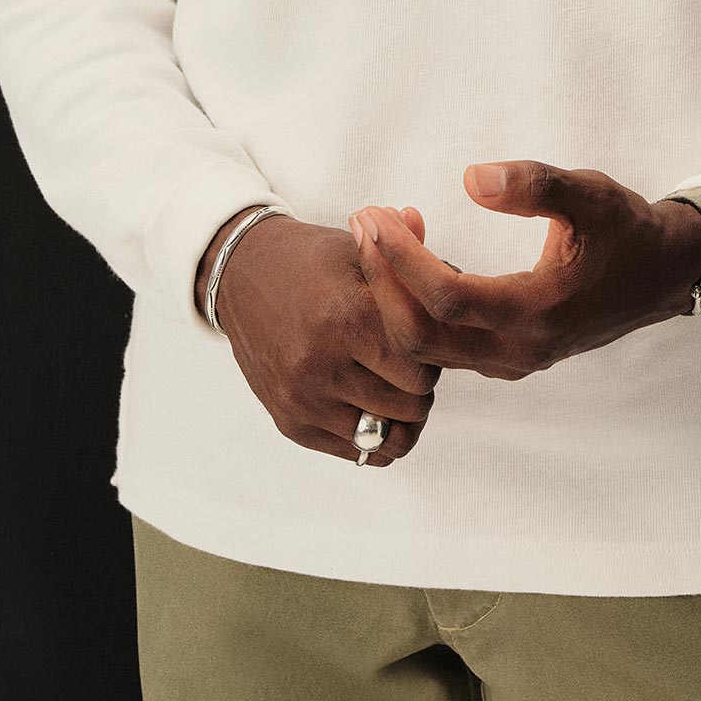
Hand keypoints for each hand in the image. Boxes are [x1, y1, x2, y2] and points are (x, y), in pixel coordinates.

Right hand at [201, 208, 441, 465]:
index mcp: (346, 315)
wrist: (241, 274)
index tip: (427, 336)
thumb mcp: (363, 248)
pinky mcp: (290, 422)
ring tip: (393, 383)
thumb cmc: (314, 260)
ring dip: (403, 412)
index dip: (437, 351)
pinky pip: (358, 453)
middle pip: (414, 401)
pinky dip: (376, 434)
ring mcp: (303, 398)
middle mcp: (321, 362)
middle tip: (410, 360)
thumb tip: (459, 276)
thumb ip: (415, 265)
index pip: (425, 361)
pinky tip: (372, 403)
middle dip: (423, 383)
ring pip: (390, 436)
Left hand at [348, 165, 700, 379]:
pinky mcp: (507, 356)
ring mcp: (511, 360)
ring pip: (426, 348)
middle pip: (420, 336)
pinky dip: (415, 306)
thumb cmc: (627, 230)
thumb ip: (535, 184)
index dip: (401, 258)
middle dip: (381, 279)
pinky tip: (412, 258)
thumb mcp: (590, 194)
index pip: (445, 297)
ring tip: (379, 233)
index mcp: (538, 313)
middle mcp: (519, 349)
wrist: (663, 274)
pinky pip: (443, 345)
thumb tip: (471, 177)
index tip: (375, 215)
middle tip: (363, 221)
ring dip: (393, 294)